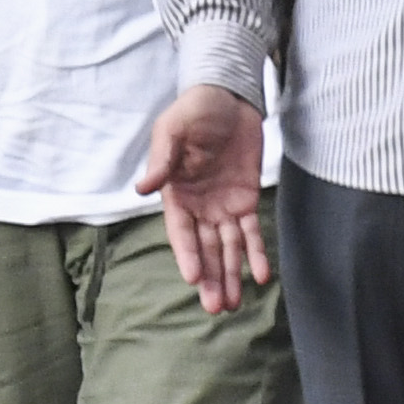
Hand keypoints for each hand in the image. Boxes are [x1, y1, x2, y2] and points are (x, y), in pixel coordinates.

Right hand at [137, 85, 270, 312]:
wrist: (228, 96)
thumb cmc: (194, 110)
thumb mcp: (172, 130)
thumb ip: (162, 160)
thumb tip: (142, 189)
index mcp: (175, 194)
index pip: (181, 232)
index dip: (187, 255)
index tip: (193, 278)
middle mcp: (198, 207)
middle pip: (205, 249)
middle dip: (211, 278)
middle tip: (215, 307)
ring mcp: (223, 206)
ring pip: (228, 248)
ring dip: (231, 275)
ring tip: (233, 303)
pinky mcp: (246, 200)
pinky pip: (251, 232)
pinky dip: (257, 253)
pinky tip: (262, 275)